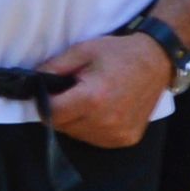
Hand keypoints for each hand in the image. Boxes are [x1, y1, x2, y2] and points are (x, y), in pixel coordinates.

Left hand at [42, 29, 173, 152]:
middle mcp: (105, 121)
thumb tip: (32, 81)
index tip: (47, 93)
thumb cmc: (119, 53)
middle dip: (60, 111)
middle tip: (71, 92)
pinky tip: (102, 110)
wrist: (156, 62)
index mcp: (92, 98)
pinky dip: (92, 127)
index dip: (43, 103)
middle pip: (62, 126)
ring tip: (89, 100)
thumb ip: (54, 67)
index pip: (51, 114)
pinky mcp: (126, 140)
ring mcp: (117, 134)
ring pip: (78, 135)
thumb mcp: (83, 51)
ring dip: (76, 121)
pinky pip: (96, 139)